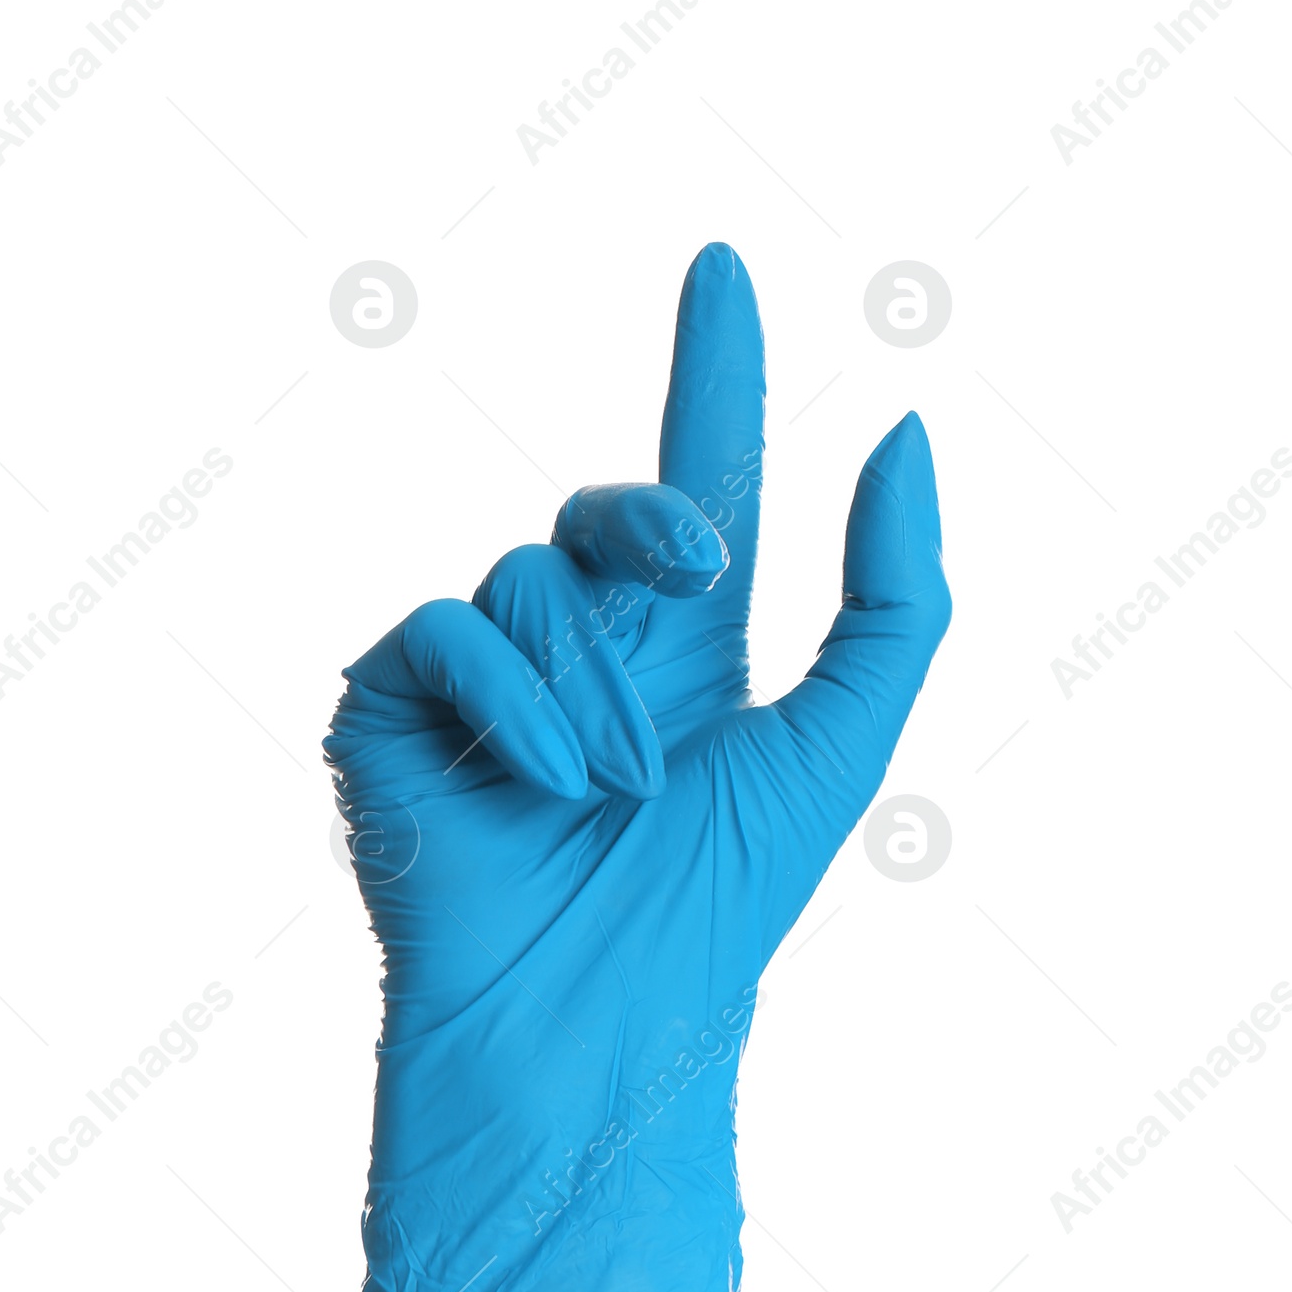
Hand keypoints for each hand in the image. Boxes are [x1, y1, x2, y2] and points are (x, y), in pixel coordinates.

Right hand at [326, 242, 949, 1291]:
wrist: (598, 1023)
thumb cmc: (720, 908)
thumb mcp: (840, 744)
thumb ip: (895, 598)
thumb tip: (901, 429)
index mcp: (683, 661)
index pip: (698, 489)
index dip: (714, 377)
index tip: (726, 268)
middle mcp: (581, 656)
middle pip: (614, 508)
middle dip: (658, 519)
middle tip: (701, 574)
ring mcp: (480, 681)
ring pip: (536, 575)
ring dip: (596, 687)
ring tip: (614, 795)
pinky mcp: (390, 710)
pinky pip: (446, 627)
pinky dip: (509, 699)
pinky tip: (541, 785)